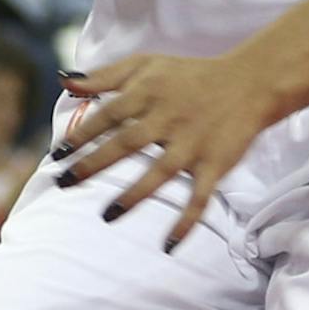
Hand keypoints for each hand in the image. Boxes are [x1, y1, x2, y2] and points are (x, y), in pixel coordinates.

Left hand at [50, 49, 279, 248]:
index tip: (59, 154)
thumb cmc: (189, 75)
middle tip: (64, 183)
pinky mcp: (215, 164)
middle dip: (94, 164)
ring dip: (134, 195)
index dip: (82, 135)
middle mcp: (169, 118)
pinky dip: (186, 221)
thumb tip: (64, 81)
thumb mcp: (145, 65)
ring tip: (107, 216)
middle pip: (127, 143)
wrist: (249, 82)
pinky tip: (168, 244)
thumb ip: (103, 76)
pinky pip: (200, 197)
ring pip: (160, 172)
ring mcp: (192, 143)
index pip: (108, 115)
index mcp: (148, 93)